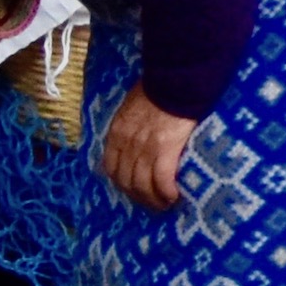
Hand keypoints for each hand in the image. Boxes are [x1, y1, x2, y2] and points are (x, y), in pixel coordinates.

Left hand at [100, 90, 199, 211]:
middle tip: (152, 203)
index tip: (133, 189)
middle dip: (138, 197)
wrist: (174, 81)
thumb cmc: (158, 88)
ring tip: (165, 204)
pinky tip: (175, 196)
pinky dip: (167, 192)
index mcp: (117, 133)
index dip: (121, 183)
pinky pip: (162, 180)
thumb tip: (137, 133)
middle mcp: (126, 145)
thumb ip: (130, 123)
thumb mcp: (132, 105)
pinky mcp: (164, 151)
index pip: (111, 167)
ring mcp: (144, 149)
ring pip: (142, 185)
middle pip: (126, 181)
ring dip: (153, 200)